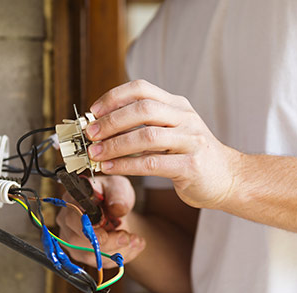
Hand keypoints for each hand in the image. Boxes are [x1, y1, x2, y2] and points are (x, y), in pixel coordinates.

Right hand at [56, 176, 144, 267]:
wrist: (116, 211)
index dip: (87, 229)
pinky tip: (133, 245)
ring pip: (89, 255)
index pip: (71, 218)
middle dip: (106, 243)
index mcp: (71, 200)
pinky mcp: (82, 254)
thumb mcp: (118, 187)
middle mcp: (66, 222)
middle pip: (77, 241)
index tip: (107, 233)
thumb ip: (118, 194)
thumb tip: (117, 208)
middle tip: (128, 237)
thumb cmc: (112, 195)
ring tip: (136, 240)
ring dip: (116, 251)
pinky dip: (120, 256)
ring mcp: (72, 240)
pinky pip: (100, 262)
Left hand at [86, 80, 241, 209]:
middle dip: (111, 121)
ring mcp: (190, 140)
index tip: (93, 112)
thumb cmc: (190, 156)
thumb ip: (144, 127)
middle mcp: (185, 118)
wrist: (228, 178)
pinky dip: (126, 165)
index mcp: (177, 105)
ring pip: (146, 136)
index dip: (113, 97)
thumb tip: (103, 129)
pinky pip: (151, 163)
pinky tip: (110, 168)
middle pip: (143, 108)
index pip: (141, 88)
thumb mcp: (171, 133)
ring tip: (94, 154)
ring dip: (115, 145)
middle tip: (90, 134)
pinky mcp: (191, 165)